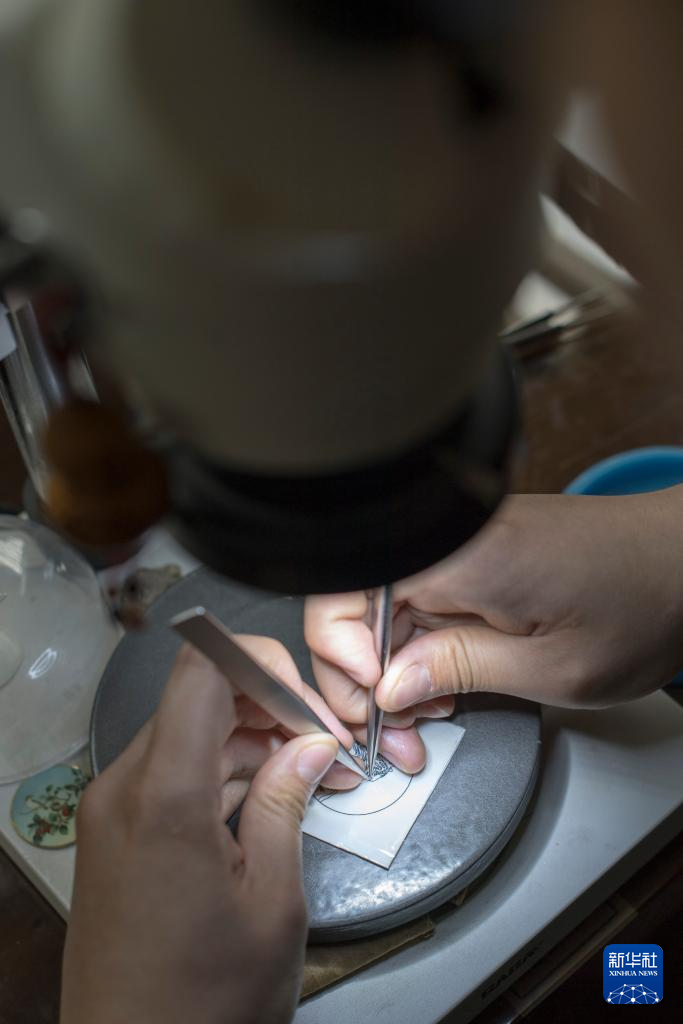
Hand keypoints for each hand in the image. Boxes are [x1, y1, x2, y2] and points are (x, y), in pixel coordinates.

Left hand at [61, 640, 338, 1023]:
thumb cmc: (201, 1006)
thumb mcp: (272, 903)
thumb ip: (288, 804)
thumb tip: (310, 747)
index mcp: (164, 798)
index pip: (203, 669)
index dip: (260, 662)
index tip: (307, 694)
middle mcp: (124, 790)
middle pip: (201, 699)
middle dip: (270, 709)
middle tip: (326, 745)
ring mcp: (112, 811)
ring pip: (189, 734)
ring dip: (250, 742)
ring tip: (309, 776)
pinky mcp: (114, 832)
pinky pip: (171, 772)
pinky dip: (220, 772)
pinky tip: (267, 796)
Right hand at [305, 489, 682, 715]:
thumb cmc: (642, 604)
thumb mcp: (552, 667)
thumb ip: (459, 670)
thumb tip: (388, 687)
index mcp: (459, 555)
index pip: (343, 592)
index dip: (340, 654)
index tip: (374, 702)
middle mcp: (449, 539)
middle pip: (354, 601)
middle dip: (361, 676)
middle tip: (393, 733)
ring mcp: (461, 544)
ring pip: (385, 606)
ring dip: (393, 668)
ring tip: (426, 719)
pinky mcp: (475, 554)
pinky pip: (423, 599)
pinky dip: (422, 647)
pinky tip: (445, 683)